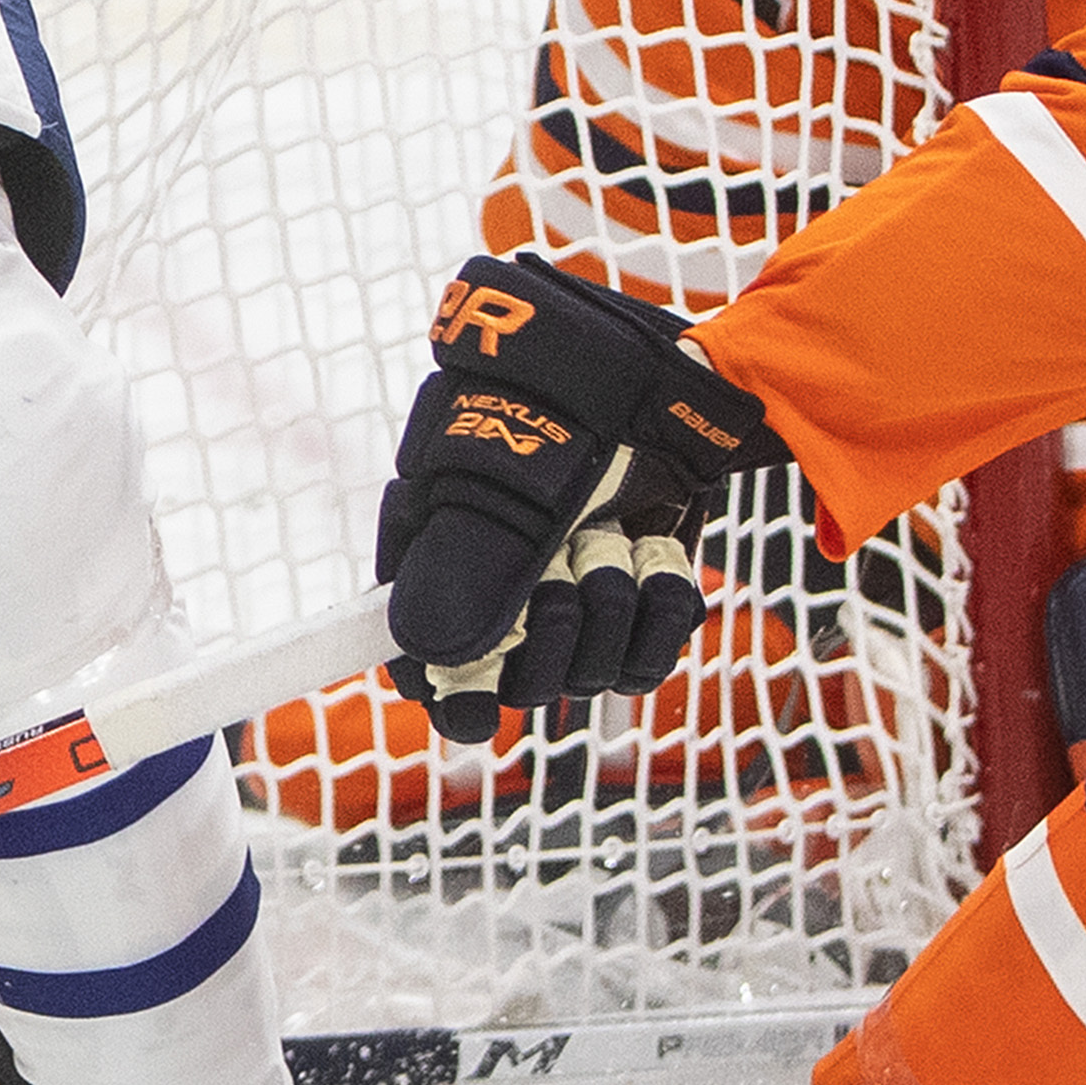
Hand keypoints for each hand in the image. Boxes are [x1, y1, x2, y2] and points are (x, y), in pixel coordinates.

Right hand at [378, 255, 771, 741]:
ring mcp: (568, 605)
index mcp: (436, 564)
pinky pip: (647, 663)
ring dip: (616, 601)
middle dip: (559, 624)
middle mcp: (498, 596)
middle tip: (569, 556)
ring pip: (590, 676)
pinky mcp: (632, 609)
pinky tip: (656, 555)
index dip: (451, 697)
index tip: (477, 706)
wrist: (657, 378)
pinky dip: (661, 608)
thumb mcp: (506, 483)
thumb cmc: (562, 412)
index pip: (423, 672)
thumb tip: (438, 660)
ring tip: (617, 532)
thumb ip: (468, 573)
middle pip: (517, 687)